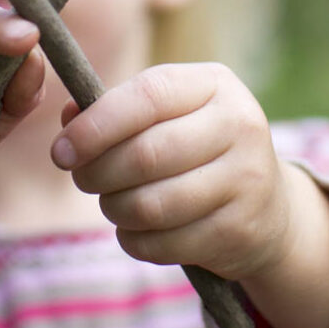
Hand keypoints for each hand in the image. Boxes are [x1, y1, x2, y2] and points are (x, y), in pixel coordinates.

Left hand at [51, 62, 291, 282]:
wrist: (268, 206)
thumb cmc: (196, 147)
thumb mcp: (166, 114)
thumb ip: (115, 109)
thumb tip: (68, 117)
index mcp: (215, 84)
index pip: (148, 96)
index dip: (96, 125)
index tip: (61, 150)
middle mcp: (240, 124)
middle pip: (146, 154)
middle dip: (97, 172)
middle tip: (83, 178)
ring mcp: (248, 179)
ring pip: (152, 205)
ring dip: (114, 209)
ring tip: (111, 203)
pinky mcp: (242, 229)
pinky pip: (164, 244)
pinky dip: (135, 240)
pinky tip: (137, 230)